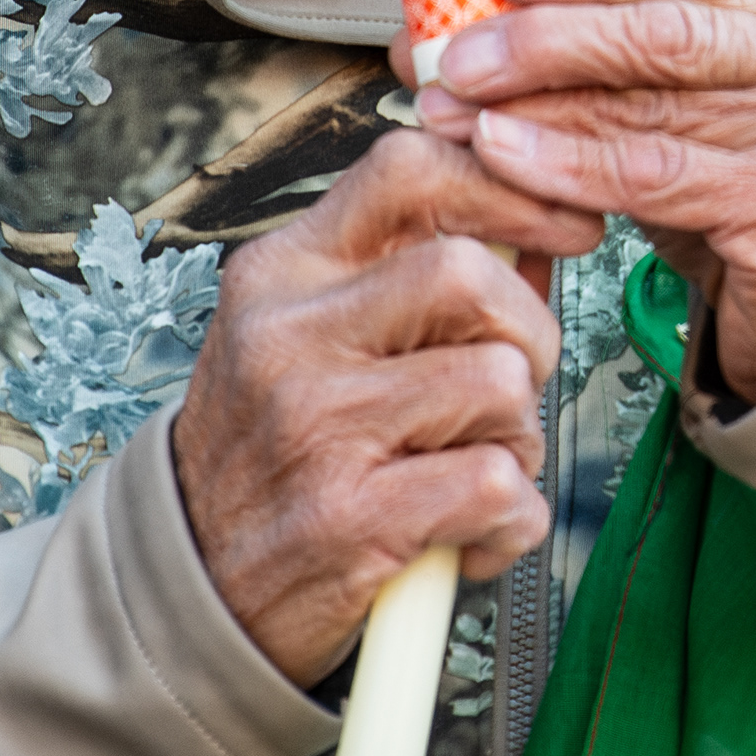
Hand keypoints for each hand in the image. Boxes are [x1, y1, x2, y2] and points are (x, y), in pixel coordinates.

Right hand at [176, 129, 612, 686]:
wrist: (190, 586)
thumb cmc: (276, 451)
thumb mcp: (311, 336)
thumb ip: (411, 278)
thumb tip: (536, 240)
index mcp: (283, 273)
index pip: (406, 169)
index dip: (508, 187)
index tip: (565, 224)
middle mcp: (288, 336)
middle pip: (467, 274)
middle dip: (529, 331)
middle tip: (511, 383)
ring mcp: (315, 425)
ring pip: (500, 383)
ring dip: (518, 437)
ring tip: (470, 467)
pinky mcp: (347, 517)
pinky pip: (498, 485)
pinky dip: (510, 519)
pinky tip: (465, 534)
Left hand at [405, 0, 755, 401]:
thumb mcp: (719, 95)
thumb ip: (634, 46)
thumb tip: (484, 9)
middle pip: (668, 29)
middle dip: (545, 35)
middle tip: (460, 47)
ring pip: (649, 102)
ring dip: (536, 102)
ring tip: (459, 102)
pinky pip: (650, 173)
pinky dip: (564, 162)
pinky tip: (502, 151)